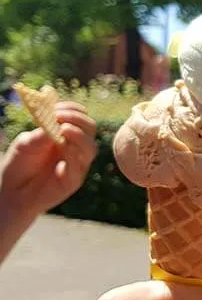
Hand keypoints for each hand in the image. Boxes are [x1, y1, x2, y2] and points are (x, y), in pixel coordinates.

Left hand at [0, 101, 97, 217]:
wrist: (12, 191)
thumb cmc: (19, 164)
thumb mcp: (26, 143)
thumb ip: (42, 133)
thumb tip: (57, 122)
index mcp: (65, 134)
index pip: (80, 117)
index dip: (72, 110)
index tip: (56, 107)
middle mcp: (75, 148)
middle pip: (90, 129)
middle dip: (78, 120)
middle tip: (60, 117)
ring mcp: (77, 164)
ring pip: (90, 147)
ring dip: (79, 136)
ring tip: (64, 130)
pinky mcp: (74, 180)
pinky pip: (80, 166)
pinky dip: (73, 154)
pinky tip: (62, 147)